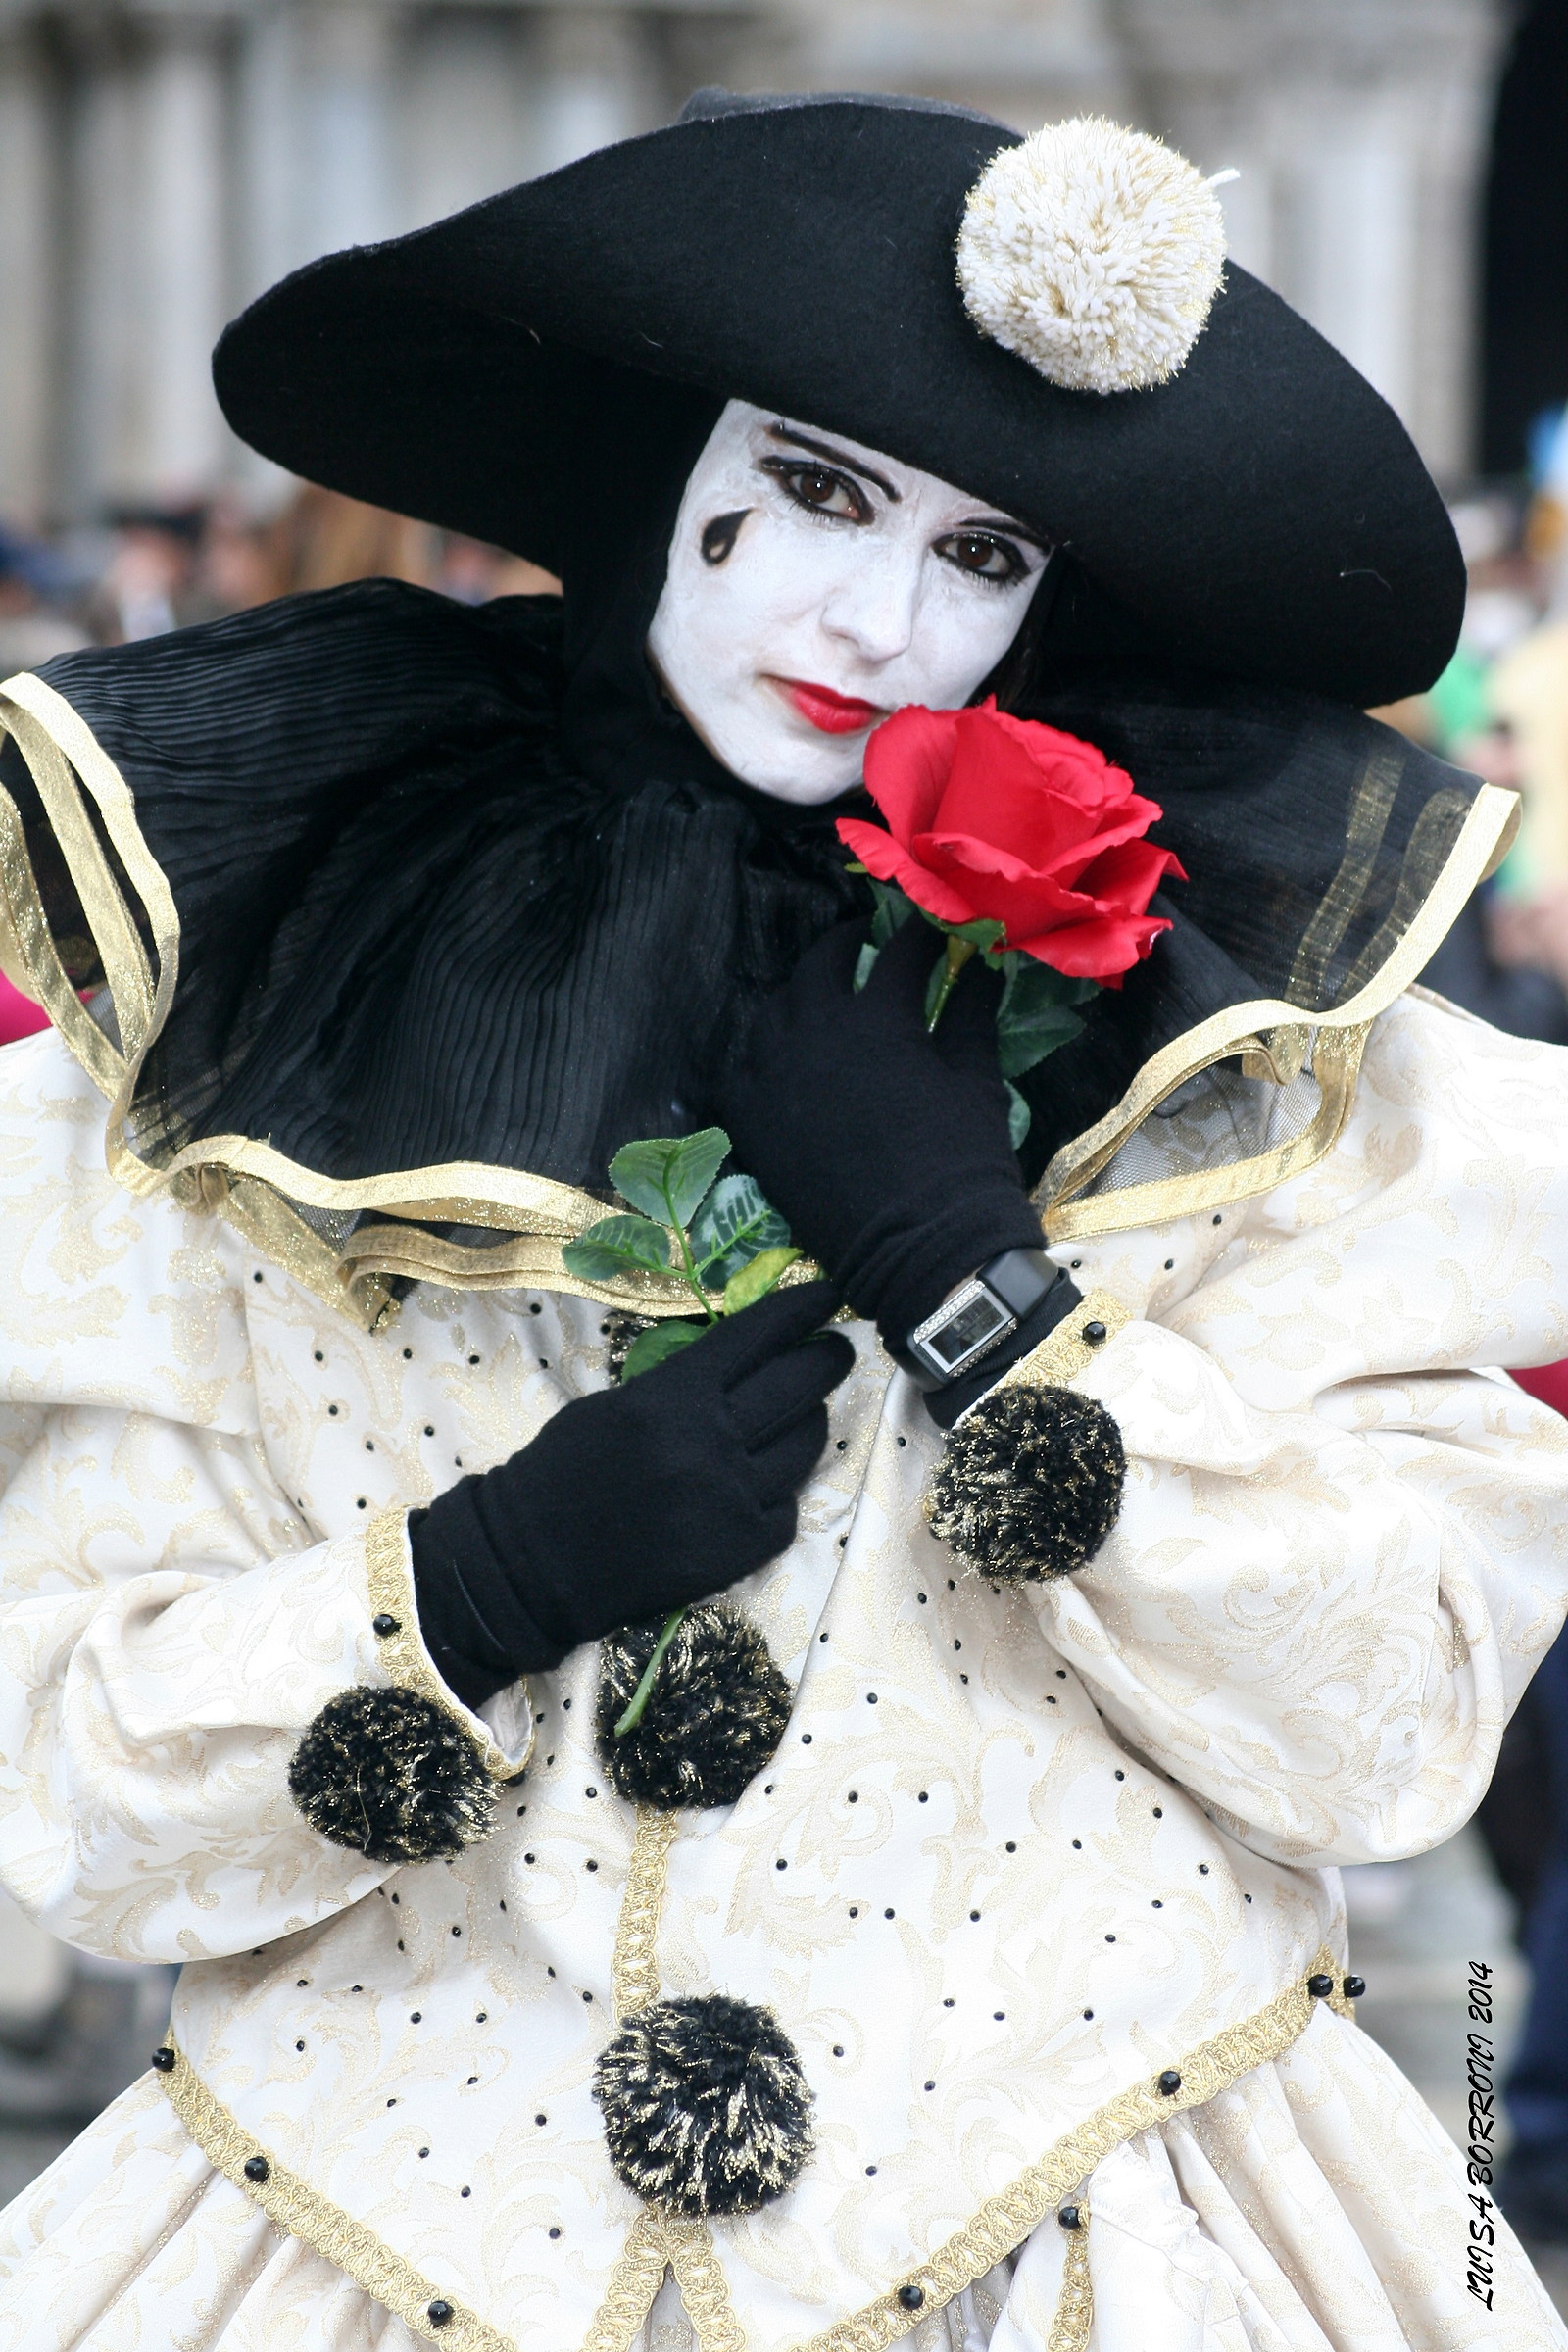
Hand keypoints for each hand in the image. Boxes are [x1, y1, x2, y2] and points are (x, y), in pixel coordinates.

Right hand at [410, 1282, 852, 1705]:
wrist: (533, 1562)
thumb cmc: (564, 1472)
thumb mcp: (617, 1405)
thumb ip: (683, 1385)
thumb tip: (747, 1359)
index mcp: (672, 1396)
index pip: (757, 1335)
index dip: (801, 1309)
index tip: (830, 1295)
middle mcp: (710, 1442)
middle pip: (798, 1386)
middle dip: (826, 1359)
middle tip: (837, 1350)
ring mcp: (731, 1499)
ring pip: (806, 1448)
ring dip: (811, 1423)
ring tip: (806, 1413)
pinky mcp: (739, 1552)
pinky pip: (787, 1510)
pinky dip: (780, 1494)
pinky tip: (763, 1485)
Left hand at [713, 916, 1043, 1352]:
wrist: (923, 1252)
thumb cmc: (963, 1163)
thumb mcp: (976, 1080)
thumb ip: (971, 1013)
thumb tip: (985, 964)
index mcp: (877, 1017)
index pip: (898, 952)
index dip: (918, 936)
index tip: (931, 933)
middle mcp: (813, 1033)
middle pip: (819, 966)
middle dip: (843, 946)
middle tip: (862, 945)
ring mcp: (772, 1076)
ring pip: (772, 1012)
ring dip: (798, 997)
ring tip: (819, 1001)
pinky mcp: (748, 1121)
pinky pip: (738, 1069)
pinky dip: (758, 1056)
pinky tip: (778, 1059)